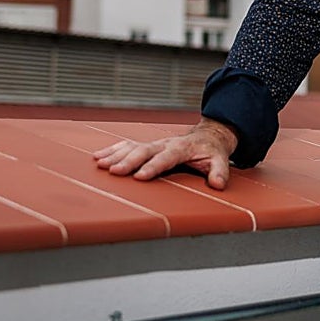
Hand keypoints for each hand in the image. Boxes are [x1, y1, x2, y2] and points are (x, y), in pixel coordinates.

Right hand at [93, 118, 239, 189]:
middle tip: (114, 171)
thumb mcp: (221, 160)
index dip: (153, 166)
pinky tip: (98, 156)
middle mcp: (165, 144)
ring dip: (116, 155)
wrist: (207, 136)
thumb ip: (220, 172)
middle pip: (144, 150)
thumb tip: (218, 184)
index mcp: (181, 148)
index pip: (166, 157)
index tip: (140, 176)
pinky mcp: (147, 146)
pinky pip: (128, 145)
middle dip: (129, 161)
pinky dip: (113, 150)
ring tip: (100, 164)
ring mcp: (155, 144)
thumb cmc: (212, 151)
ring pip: (133, 147)